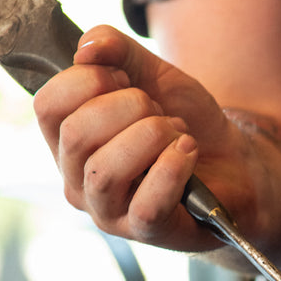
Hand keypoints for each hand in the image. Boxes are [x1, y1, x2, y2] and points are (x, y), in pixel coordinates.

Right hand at [33, 25, 246, 251]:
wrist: (233, 162)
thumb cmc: (182, 121)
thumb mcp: (151, 73)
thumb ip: (116, 49)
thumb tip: (86, 48)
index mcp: (67, 139)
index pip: (47, 105)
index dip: (87, 80)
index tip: (124, 79)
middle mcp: (77, 179)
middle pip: (76, 134)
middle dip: (129, 107)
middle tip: (158, 111)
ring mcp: (107, 210)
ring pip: (105, 171)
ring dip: (153, 137)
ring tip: (178, 134)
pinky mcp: (144, 231)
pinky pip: (146, 203)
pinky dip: (173, 167)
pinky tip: (188, 152)